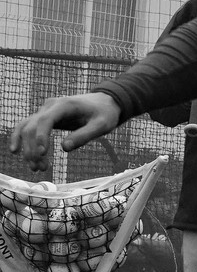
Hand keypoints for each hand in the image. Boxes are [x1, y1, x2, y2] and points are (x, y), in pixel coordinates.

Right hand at [8, 92, 122, 171]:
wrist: (104, 103)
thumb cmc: (105, 113)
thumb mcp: (102, 125)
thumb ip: (84, 135)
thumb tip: (65, 148)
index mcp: (65, 105)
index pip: (46, 120)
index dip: (41, 136)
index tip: (42, 154)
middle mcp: (50, 106)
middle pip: (33, 126)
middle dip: (33, 149)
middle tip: (42, 168)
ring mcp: (45, 110)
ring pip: (27, 129)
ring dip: (28, 148)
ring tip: (36, 168)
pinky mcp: (45, 117)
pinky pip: (28, 127)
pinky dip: (21, 139)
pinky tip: (16, 151)